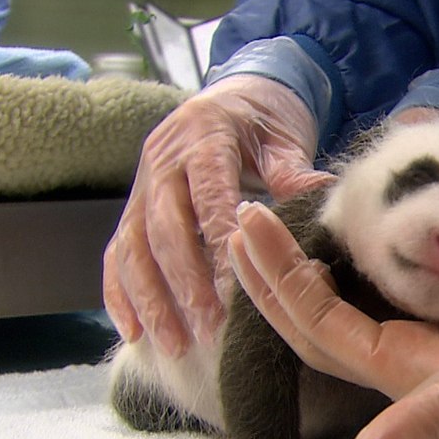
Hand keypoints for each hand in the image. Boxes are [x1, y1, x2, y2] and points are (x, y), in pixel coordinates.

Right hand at [102, 75, 335, 355]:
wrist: (237, 94)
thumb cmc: (266, 119)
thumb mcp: (285, 135)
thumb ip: (294, 170)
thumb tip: (322, 196)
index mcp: (204, 135)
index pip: (207, 193)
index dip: (217, 240)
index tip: (236, 285)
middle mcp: (162, 159)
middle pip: (164, 228)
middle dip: (186, 283)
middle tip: (211, 327)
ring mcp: (142, 186)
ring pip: (133, 248)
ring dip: (152, 300)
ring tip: (175, 343)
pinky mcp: (132, 209)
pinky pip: (116, 255)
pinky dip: (120, 295)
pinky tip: (132, 333)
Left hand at [228, 200, 438, 438]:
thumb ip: (418, 430)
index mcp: (398, 370)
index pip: (316, 328)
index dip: (276, 286)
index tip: (248, 228)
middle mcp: (403, 346)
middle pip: (318, 311)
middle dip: (274, 269)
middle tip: (243, 214)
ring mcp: (427, 317)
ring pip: (348, 289)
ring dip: (308, 257)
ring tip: (278, 216)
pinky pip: (391, 265)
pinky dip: (363, 243)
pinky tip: (352, 218)